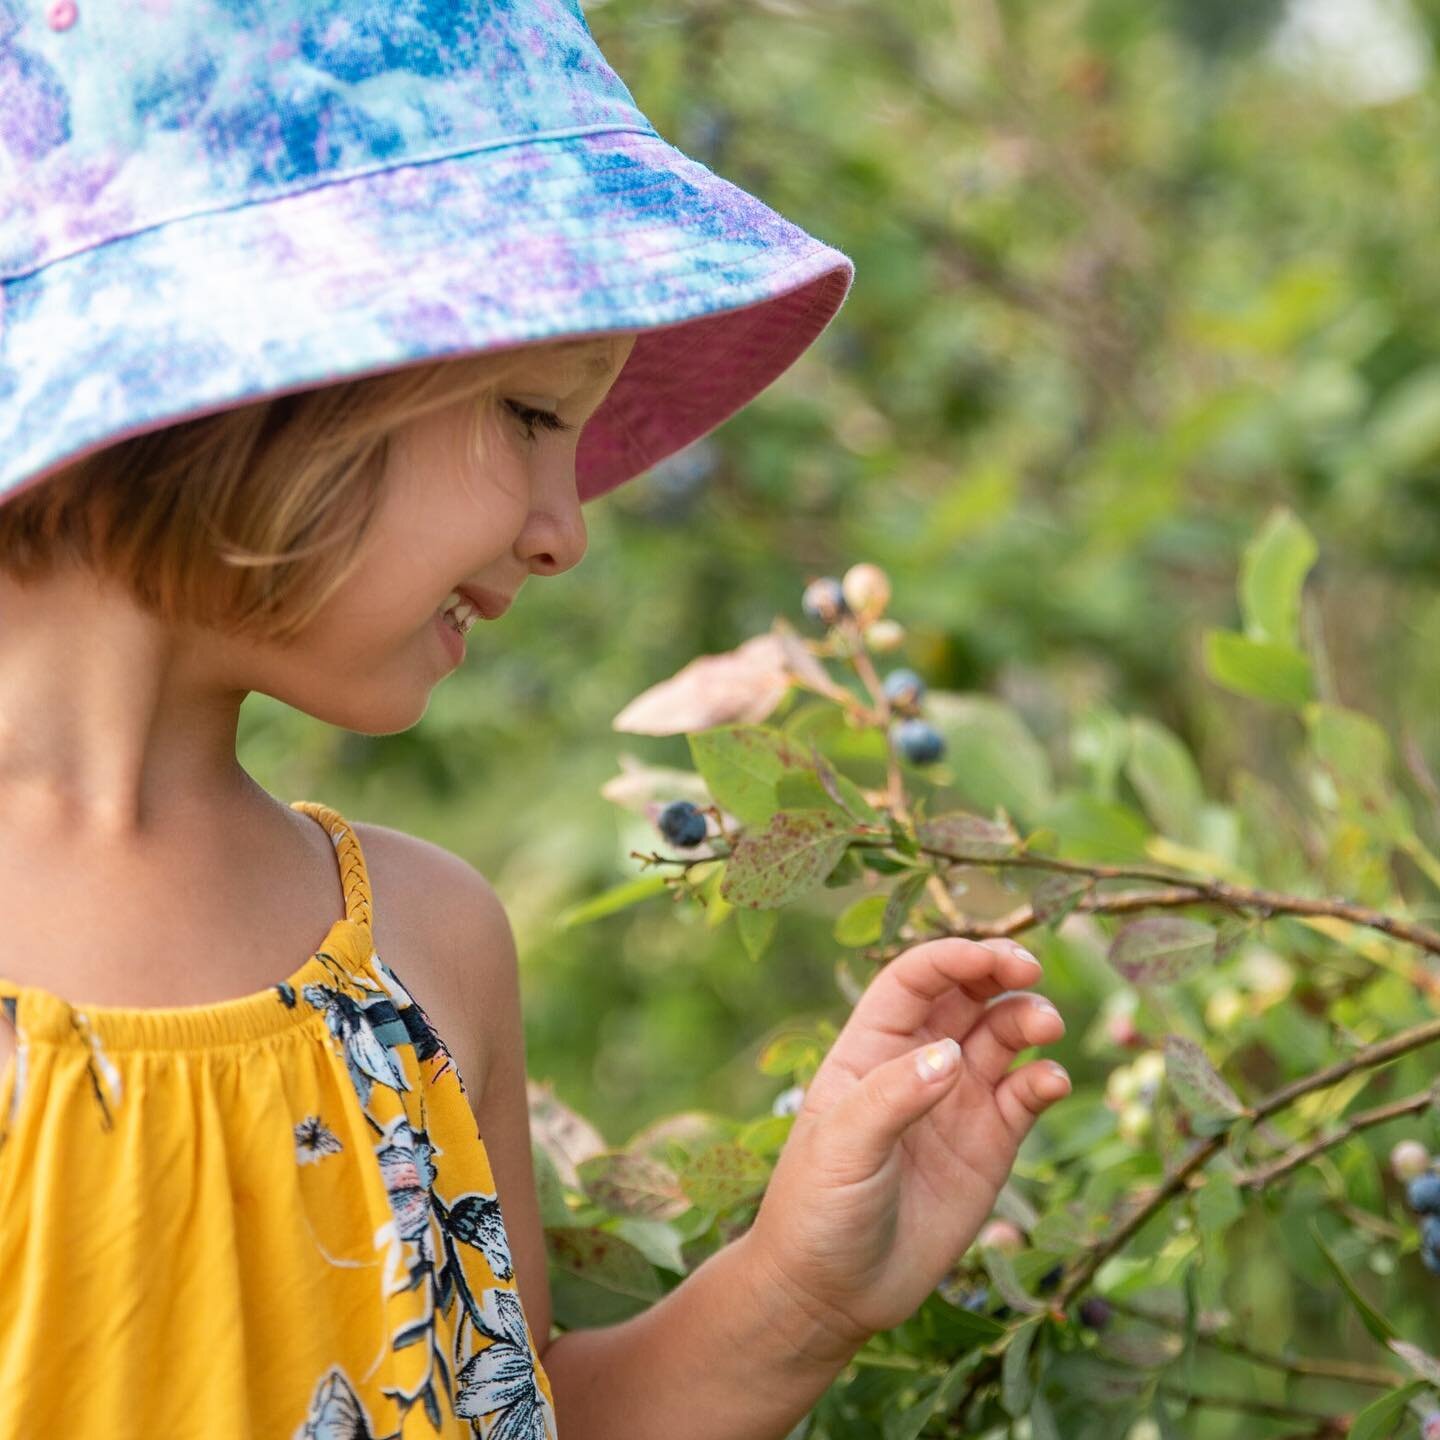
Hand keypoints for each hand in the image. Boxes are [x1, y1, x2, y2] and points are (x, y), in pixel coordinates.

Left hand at [742, 936, 1068, 1357]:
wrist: (832, 1291)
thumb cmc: (817, 1207)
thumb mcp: (842, 1147)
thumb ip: (892, 1097)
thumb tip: (950, 1054)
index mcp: (870, 1048)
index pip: (915, 979)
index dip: (954, 957)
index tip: (994, 958)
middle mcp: (917, 1063)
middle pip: (966, 994)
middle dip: (1000, 972)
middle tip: (1031, 972)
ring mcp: (957, 1101)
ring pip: (1003, 1035)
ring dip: (1028, 1019)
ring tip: (1046, 1028)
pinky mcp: (990, 1143)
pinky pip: (1026, 1093)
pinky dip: (1046, 1078)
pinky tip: (1050, 1083)